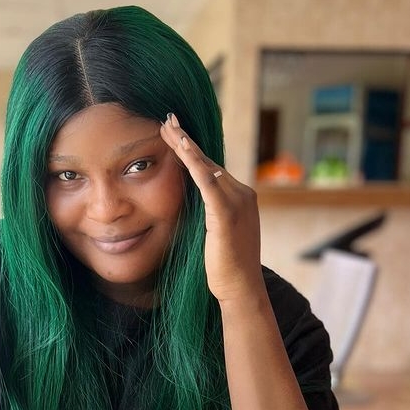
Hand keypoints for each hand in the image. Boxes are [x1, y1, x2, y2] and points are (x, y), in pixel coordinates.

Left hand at [160, 112, 262, 305]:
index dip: (192, 151)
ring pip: (207, 166)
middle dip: (186, 141)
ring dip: (185, 145)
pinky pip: (207, 182)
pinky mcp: (226, 213)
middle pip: (209, 161)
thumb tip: (189, 205)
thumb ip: (207, 215)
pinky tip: (179, 148)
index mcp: (240, 198)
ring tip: (168, 127)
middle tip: (167, 120)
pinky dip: (193, 163)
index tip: (174, 135)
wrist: (241, 289)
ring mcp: (237, 202)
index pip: (212, 168)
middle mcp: (243, 194)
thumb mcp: (215, 235)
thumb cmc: (225, 269)